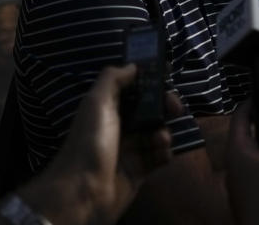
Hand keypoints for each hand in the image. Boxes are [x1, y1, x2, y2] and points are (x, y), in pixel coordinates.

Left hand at [21, 64, 178, 224]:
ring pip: (156, 133)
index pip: (133, 90)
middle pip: (149, 111)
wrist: (83, 192)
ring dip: (164, 131)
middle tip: (174, 107)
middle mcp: (119, 127)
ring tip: (160, 138)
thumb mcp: (97, 102)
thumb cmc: (90, 142)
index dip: (149, 82)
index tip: (166, 77)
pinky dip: (164, 152)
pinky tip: (161, 152)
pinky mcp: (139, 171)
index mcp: (107, 109)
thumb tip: (133, 65)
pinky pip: (159, 157)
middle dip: (164, 106)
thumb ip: (113, 79)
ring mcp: (130, 150)